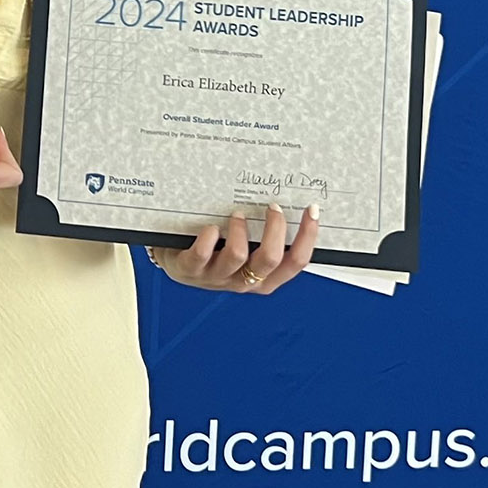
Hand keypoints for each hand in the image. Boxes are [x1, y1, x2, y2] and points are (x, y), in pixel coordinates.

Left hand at [151, 202, 319, 294]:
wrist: (175, 261)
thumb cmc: (216, 251)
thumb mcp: (246, 248)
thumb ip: (264, 235)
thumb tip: (286, 205)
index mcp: (263, 278)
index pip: (296, 262)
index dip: (308, 236)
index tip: (312, 210)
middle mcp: (243, 281)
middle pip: (271, 259)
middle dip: (276, 228)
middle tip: (272, 207)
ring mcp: (216, 277)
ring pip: (238, 255)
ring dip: (239, 230)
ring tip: (236, 215)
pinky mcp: (190, 270)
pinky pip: (203, 255)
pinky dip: (208, 237)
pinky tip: (210, 227)